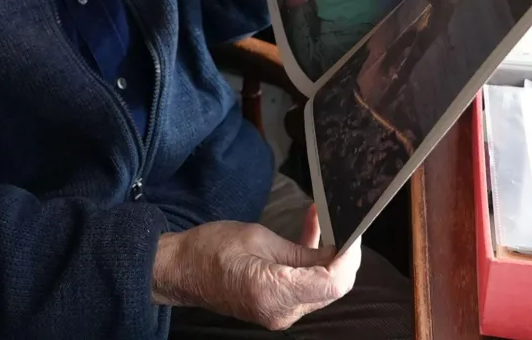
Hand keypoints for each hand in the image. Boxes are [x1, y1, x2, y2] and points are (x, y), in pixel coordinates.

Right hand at [153, 205, 361, 329]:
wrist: (180, 270)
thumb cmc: (211, 249)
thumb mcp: (260, 240)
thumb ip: (302, 251)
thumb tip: (337, 251)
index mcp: (274, 292)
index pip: (332, 283)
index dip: (348, 257)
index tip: (351, 230)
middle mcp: (281, 312)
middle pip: (331, 288)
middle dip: (342, 255)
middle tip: (341, 219)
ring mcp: (279, 314)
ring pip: (321, 287)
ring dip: (327, 256)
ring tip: (324, 218)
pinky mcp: (275, 307)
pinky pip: (304, 287)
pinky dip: (312, 263)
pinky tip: (312, 232)